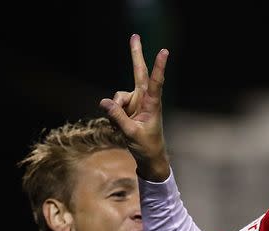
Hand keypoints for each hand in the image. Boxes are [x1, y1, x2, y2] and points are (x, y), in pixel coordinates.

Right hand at [99, 34, 170, 180]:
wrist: (148, 158)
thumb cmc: (147, 146)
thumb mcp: (131, 134)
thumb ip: (118, 117)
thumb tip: (104, 102)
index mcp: (153, 104)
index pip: (155, 82)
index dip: (158, 67)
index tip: (164, 51)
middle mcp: (144, 99)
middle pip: (138, 72)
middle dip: (135, 54)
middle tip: (134, 35)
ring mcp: (135, 103)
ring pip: (118, 96)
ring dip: (115, 110)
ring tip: (120, 126)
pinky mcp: (127, 108)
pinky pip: (113, 106)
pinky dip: (112, 116)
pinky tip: (118, 127)